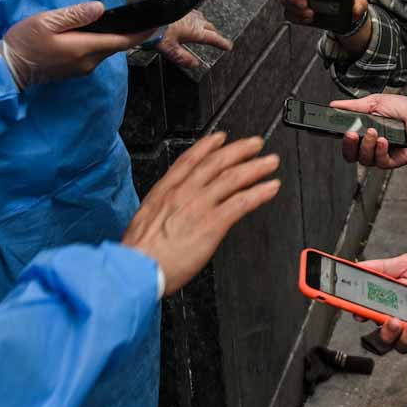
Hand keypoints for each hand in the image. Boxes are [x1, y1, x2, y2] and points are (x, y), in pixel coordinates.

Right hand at [0, 1, 153, 89]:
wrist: (8, 69)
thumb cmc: (24, 43)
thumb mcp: (46, 22)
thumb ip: (75, 15)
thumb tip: (100, 8)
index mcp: (84, 49)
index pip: (123, 41)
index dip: (142, 32)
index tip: (157, 22)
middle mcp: (88, 62)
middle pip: (117, 45)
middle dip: (131, 31)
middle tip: (142, 15)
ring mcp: (82, 68)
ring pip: (106, 49)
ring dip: (115, 37)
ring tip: (121, 19)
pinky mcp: (76, 69)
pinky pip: (95, 54)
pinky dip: (102, 42)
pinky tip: (96, 31)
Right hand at [121, 132, 279, 295]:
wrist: (136, 269)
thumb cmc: (138, 253)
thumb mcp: (144, 220)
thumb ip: (164, 210)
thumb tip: (175, 212)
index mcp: (164, 191)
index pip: (190, 159)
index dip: (208, 145)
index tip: (220, 138)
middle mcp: (184, 193)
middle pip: (216, 163)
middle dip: (239, 150)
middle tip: (255, 145)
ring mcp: (199, 206)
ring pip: (233, 178)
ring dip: (255, 168)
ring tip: (270, 163)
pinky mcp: (212, 223)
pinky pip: (241, 202)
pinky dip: (259, 193)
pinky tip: (270, 188)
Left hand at [154, 8, 231, 68]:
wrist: (147, 14)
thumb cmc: (157, 29)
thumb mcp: (170, 49)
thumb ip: (183, 58)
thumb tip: (194, 64)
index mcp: (195, 31)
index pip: (213, 38)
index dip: (222, 43)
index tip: (228, 46)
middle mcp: (194, 20)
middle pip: (210, 27)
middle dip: (215, 34)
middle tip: (217, 39)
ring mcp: (187, 12)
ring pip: (202, 19)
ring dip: (205, 25)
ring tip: (204, 29)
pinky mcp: (180, 7)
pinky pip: (193, 13)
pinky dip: (196, 19)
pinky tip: (189, 20)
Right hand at [281, 0, 366, 29]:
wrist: (346, 15)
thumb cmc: (349, 1)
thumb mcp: (357, 1)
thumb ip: (359, 4)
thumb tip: (355, 9)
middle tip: (305, 6)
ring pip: (285, 0)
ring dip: (294, 9)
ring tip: (309, 16)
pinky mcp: (297, 11)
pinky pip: (289, 13)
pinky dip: (295, 18)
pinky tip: (307, 20)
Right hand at [330, 93, 406, 168]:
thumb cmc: (403, 111)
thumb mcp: (376, 102)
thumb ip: (355, 106)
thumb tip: (334, 105)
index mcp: (363, 133)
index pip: (345, 141)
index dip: (339, 138)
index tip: (334, 129)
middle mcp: (369, 147)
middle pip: (350, 154)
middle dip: (348, 145)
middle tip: (351, 133)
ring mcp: (380, 155)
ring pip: (364, 158)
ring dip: (366, 145)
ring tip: (373, 132)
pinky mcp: (392, 161)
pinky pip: (380, 161)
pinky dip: (380, 151)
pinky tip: (383, 140)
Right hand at [355, 252, 406, 351]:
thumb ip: (383, 267)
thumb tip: (359, 266)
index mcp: (388, 299)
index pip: (364, 306)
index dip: (353, 308)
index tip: (346, 304)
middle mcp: (395, 316)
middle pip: (372, 327)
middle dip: (370, 322)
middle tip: (375, 315)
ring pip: (389, 341)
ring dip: (391, 331)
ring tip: (400, 320)